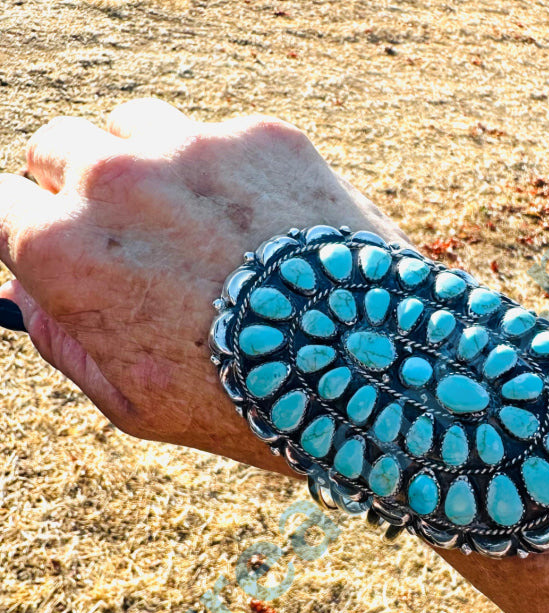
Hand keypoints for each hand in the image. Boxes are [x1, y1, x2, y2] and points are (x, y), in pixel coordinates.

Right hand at [0, 98, 407, 469]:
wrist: (366, 374)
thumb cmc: (243, 404)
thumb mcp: (132, 401)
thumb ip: (63, 339)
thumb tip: (24, 291)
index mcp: (63, 246)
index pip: (1, 201)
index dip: (29, 225)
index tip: (56, 241)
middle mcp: (116, 178)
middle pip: (62, 147)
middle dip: (84, 187)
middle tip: (136, 237)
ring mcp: (193, 146)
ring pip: (138, 126)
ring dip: (153, 165)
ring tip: (204, 228)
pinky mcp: (265, 135)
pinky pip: (221, 137)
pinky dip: (232, 172)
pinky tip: (269, 228)